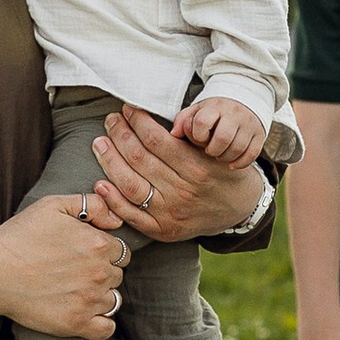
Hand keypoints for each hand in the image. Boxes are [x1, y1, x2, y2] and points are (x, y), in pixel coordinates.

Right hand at [0, 198, 128, 337]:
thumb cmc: (19, 236)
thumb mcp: (54, 205)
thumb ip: (92, 204)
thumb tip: (117, 219)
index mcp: (98, 244)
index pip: (119, 250)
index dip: (103, 251)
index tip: (83, 254)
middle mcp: (99, 273)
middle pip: (117, 275)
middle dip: (101, 272)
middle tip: (74, 272)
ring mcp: (90, 300)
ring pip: (113, 300)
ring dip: (100, 296)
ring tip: (75, 291)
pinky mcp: (77, 323)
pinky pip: (107, 328)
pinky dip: (101, 323)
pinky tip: (85, 313)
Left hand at [84, 105, 267, 241]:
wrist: (239, 210)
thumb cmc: (222, 172)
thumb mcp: (215, 149)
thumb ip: (188, 135)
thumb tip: (153, 117)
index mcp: (197, 168)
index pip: (156, 139)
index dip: (137, 121)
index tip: (128, 109)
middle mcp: (183, 192)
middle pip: (140, 159)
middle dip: (119, 135)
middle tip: (110, 121)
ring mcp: (171, 214)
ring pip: (131, 185)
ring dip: (110, 161)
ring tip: (100, 143)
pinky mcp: (163, 230)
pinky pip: (131, 215)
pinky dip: (112, 200)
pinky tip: (100, 182)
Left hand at [176, 95, 266, 168]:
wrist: (243, 103)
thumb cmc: (213, 113)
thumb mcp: (197, 112)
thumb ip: (183, 121)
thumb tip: (174, 134)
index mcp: (215, 107)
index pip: (202, 123)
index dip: (198, 136)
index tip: (199, 138)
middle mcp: (234, 113)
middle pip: (222, 138)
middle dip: (212, 150)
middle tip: (209, 151)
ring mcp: (249, 124)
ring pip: (237, 148)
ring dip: (225, 157)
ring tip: (219, 155)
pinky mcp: (260, 135)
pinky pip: (251, 155)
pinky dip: (240, 163)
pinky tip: (231, 164)